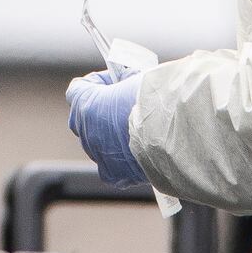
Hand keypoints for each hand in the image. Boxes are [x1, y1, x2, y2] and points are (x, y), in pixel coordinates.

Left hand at [66, 67, 150, 192]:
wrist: (173, 129)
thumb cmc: (155, 98)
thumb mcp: (136, 78)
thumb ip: (123, 82)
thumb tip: (127, 85)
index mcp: (85, 104)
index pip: (78, 89)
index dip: (99, 82)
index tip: (116, 80)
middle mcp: (85, 131)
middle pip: (87, 118)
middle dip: (105, 110)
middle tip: (128, 104)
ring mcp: (98, 155)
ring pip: (99, 143)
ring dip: (113, 135)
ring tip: (141, 128)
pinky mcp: (115, 173)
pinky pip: (112, 166)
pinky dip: (123, 159)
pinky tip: (140, 150)